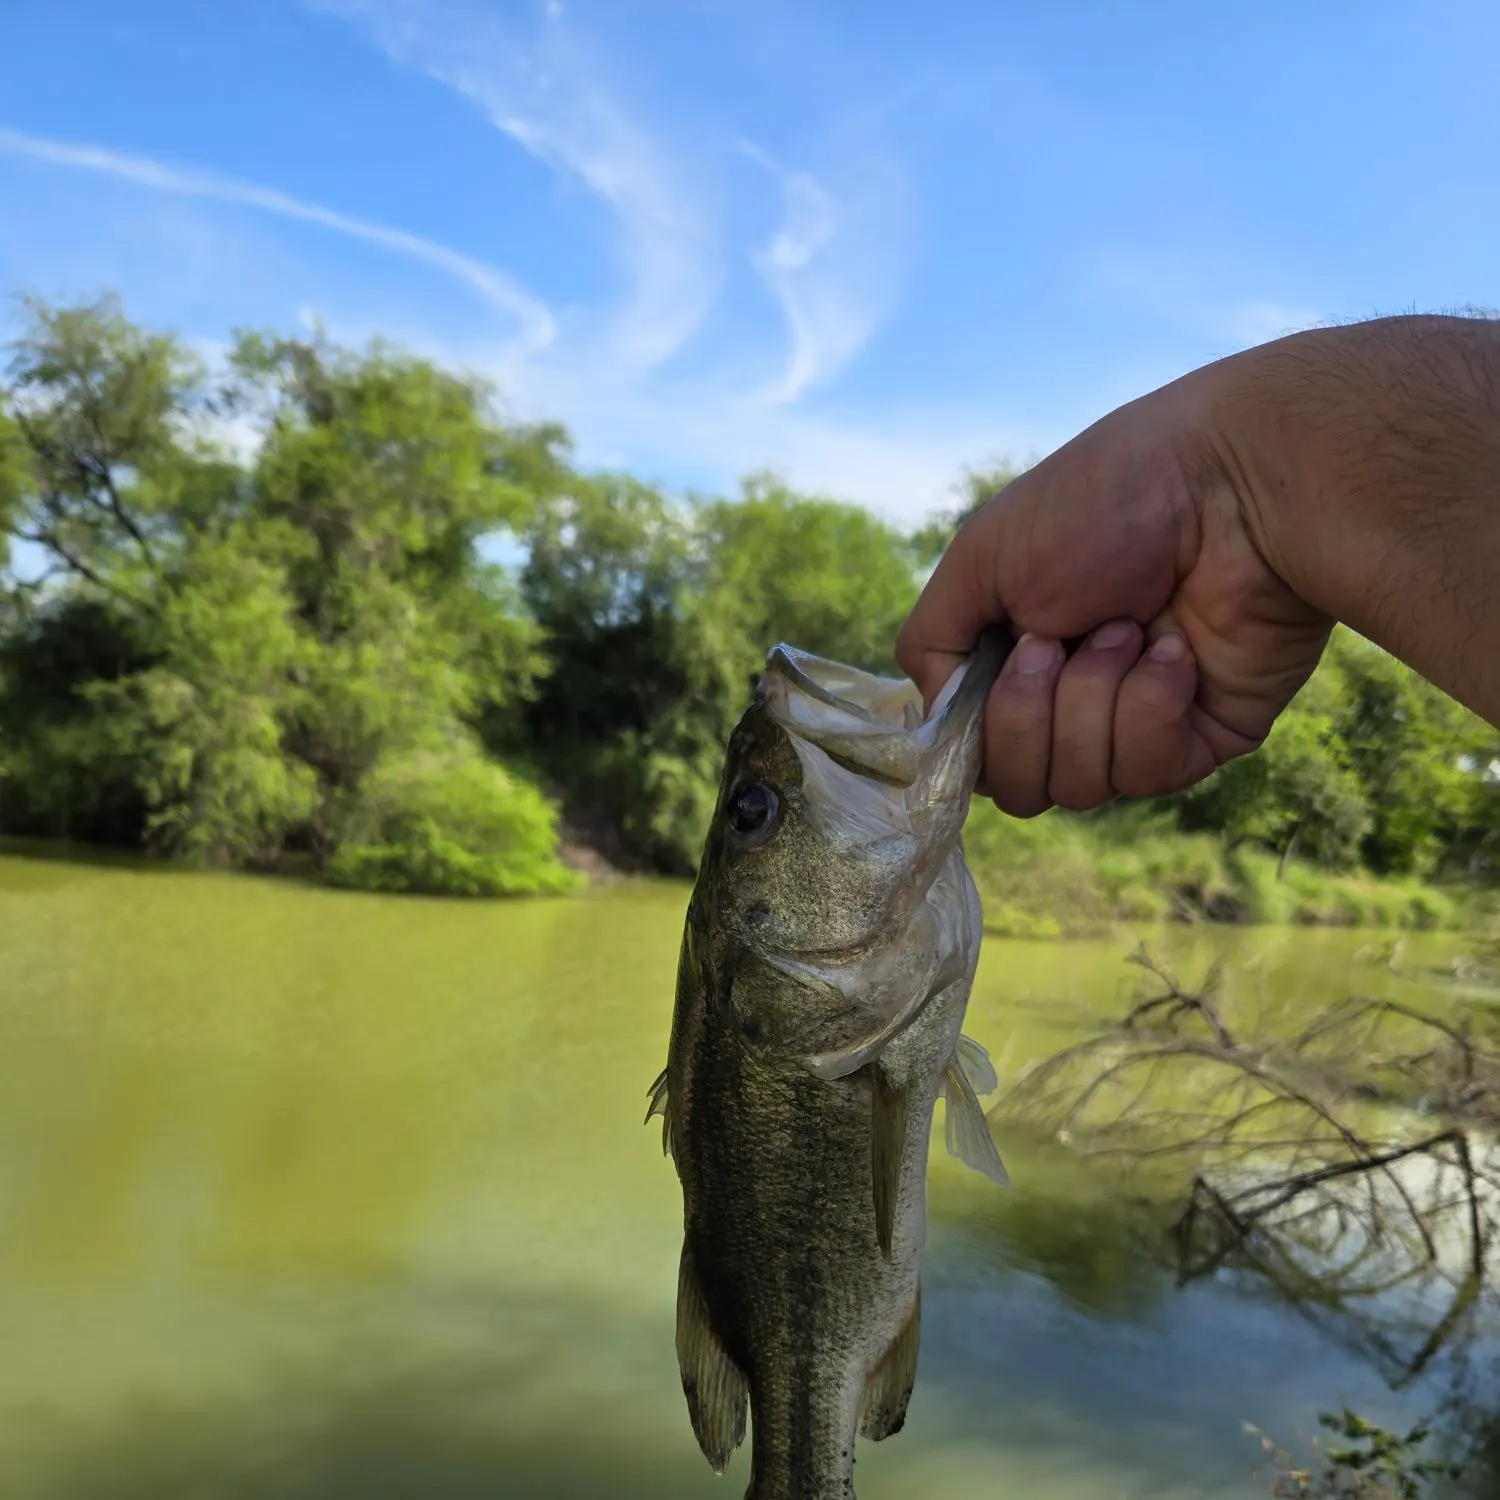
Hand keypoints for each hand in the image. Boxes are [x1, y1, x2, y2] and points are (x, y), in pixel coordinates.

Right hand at [896, 372, 1332, 816]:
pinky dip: (1150, 704)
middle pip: (1016, 788)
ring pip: (1077, 787)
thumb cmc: (1101, 504)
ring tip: (1130, 628)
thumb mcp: (980, 557)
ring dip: (1092, 697)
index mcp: (1014, 663)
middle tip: (1062, 636)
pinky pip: (1145, 772)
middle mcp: (1069, 704)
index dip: (979, 726)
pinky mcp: (1200, 741)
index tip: (1008, 652)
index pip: (971, 754)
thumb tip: (939, 725)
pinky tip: (1175, 649)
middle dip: (1029, 712)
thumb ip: (931, 644)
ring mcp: (1134, 726)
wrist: (1227, 487)